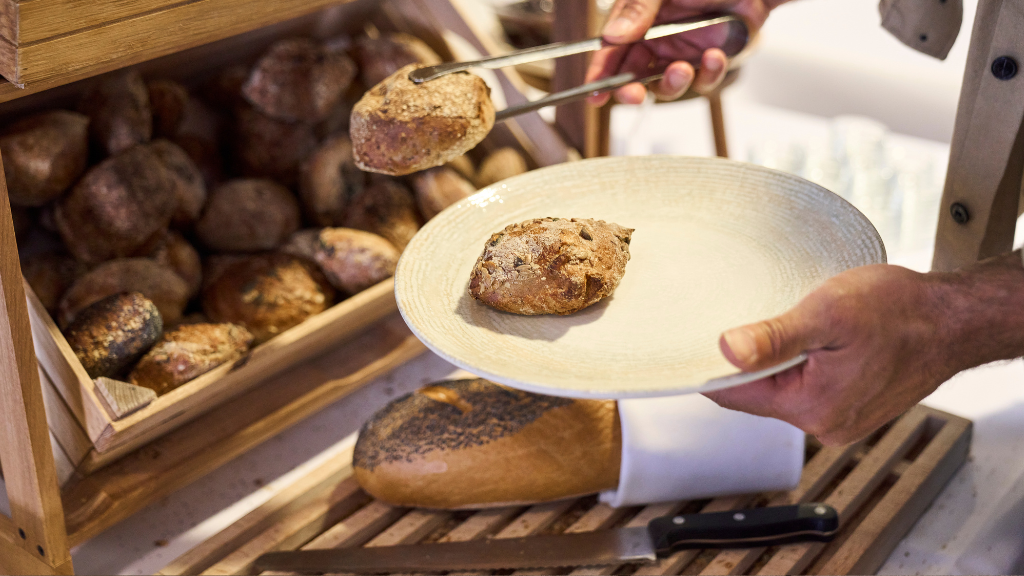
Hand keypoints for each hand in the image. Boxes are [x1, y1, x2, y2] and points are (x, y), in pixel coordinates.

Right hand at [585, 0, 781, 104]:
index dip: (600, 75)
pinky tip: (715, 56)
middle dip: (631, 91)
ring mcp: (681, 54)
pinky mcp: (708, 63)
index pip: (611, 52)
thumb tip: (612, 35)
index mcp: (636, 21)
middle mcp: (655, 42)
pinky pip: (703, 82)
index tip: (594, 95)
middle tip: (633, 96)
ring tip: (683, 68)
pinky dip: (708, 74)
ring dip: (673, 84)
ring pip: (667, 87)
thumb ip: (637, 9)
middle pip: (633, 78)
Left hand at [704, 264, 966, 445]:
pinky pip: (804, 388)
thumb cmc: (901, 312)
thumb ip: (775, 336)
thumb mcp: (829, 313)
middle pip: (753, 394)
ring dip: (772, 362)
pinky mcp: (849, 407)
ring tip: (781, 327)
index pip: (733, 395)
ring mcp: (838, 419)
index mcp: (812, 408)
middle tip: (741, 321)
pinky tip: (807, 341)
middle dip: (744, 362)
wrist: (953, 320)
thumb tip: (727, 350)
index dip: (709, 367)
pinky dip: (797, 366)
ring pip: (779, 390)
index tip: (692, 341)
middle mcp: (823, 423)